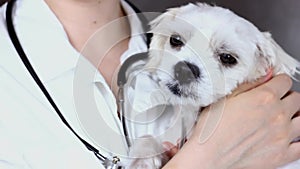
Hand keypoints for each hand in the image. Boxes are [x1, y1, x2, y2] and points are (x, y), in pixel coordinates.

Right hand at [163, 74, 299, 168]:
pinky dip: (298, 141)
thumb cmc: (212, 129)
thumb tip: (264, 76)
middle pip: (296, 98)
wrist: (209, 155)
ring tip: (282, 118)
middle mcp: (277, 115)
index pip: (284, 81)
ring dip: (295, 116)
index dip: (278, 81)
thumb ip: (249, 84)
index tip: (274, 85)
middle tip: (276, 101)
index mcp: (264, 98)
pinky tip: (288, 137)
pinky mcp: (282, 154)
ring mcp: (282, 136)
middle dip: (287, 97)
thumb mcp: (225, 98)